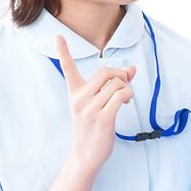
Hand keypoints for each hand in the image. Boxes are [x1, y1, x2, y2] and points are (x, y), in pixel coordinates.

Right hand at [55, 34, 135, 172]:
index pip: (68, 69)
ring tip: (125, 99)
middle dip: (120, 75)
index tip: (58, 36)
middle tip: (124, 86)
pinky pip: (121, 95)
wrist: (86, 154)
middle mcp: (79, 99)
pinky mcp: (102, 119)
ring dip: (127, 89)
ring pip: (117, 84)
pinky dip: (128, 96)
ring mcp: (89, 109)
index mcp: (75, 93)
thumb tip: (132, 68)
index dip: (63, 52)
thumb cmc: (93, 127)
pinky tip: (126, 103)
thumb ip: (115, 84)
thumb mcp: (99, 103)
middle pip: (105, 71)